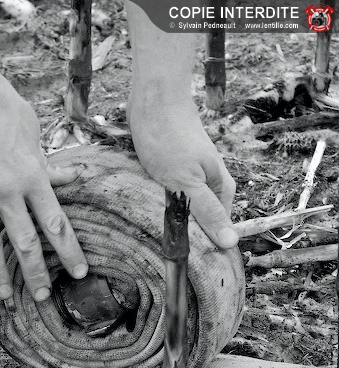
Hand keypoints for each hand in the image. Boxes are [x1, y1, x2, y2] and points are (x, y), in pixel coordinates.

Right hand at [0, 77, 87, 300]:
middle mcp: (4, 193)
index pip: (56, 224)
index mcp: (30, 178)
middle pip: (24, 243)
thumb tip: (70, 177)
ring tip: (3, 295)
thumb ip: (47, 162)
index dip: (70, 251)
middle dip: (37, 274)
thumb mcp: (32, 130)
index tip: (79, 273)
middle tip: (42, 297)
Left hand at [128, 97, 237, 248]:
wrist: (153, 102)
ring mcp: (190, 175)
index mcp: (221, 188)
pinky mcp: (171, 169)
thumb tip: (230, 243)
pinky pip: (166, 194)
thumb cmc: (169, 139)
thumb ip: (206, 212)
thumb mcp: (187, 182)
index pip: (218, 230)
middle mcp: (209, 182)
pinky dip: (155, 201)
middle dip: (181, 230)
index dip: (202, 246)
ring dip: (166, 216)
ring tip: (148, 224)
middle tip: (158, 242)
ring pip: (181, 207)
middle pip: (199, 220)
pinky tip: (142, 206)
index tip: (181, 260)